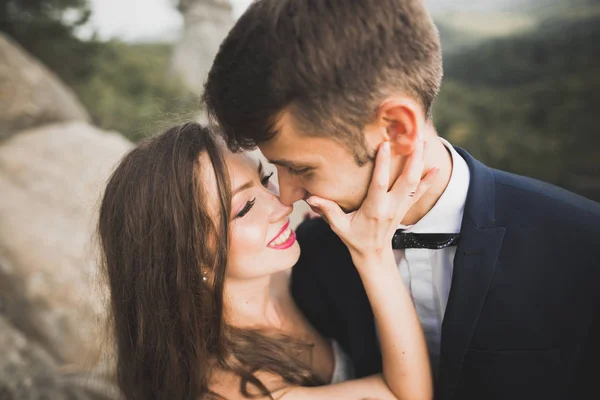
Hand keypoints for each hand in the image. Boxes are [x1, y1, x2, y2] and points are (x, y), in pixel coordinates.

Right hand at [306, 138, 437, 266]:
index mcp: (374, 209)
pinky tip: (437, 166)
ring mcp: (400, 207)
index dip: (383, 164)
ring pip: (415, 182)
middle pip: (406, 180)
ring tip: (424, 142)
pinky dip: (430, 179)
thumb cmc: (354, 239)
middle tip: (415, 138)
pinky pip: (420, 192)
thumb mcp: (339, 227)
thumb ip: (327, 211)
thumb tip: (310, 198)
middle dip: (413, 158)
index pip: (379, 184)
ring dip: (421, 162)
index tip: (385, 145)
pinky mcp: (405, 208)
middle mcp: (391, 206)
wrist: (374, 254)